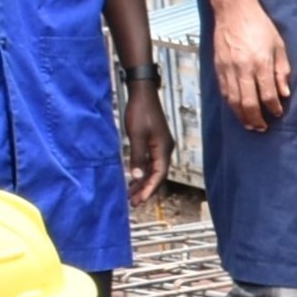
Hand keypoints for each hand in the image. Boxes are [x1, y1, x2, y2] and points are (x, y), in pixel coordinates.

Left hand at [122, 84, 172, 204]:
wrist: (143, 93)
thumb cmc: (140, 112)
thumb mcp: (136, 135)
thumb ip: (137, 157)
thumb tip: (137, 176)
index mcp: (163, 149)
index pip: (159, 175)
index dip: (150, 189)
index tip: (139, 200)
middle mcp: (165, 149)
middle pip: (158, 175)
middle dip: (146, 189)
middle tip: (134, 203)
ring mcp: (161, 145)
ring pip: (154, 169)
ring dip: (143, 182)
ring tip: (132, 194)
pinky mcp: (155, 142)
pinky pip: (150, 162)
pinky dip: (143, 171)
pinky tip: (134, 177)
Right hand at [209, 0, 290, 129]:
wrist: (234, 10)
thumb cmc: (260, 26)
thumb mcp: (279, 46)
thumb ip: (281, 71)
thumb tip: (284, 93)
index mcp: (261, 63)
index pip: (268, 94)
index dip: (273, 108)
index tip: (278, 114)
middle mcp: (243, 68)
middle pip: (248, 103)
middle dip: (256, 119)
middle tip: (263, 128)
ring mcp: (228, 69)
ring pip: (234, 101)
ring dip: (242, 116)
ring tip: (250, 125)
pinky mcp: (218, 67)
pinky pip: (224, 91)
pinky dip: (231, 104)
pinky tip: (237, 110)